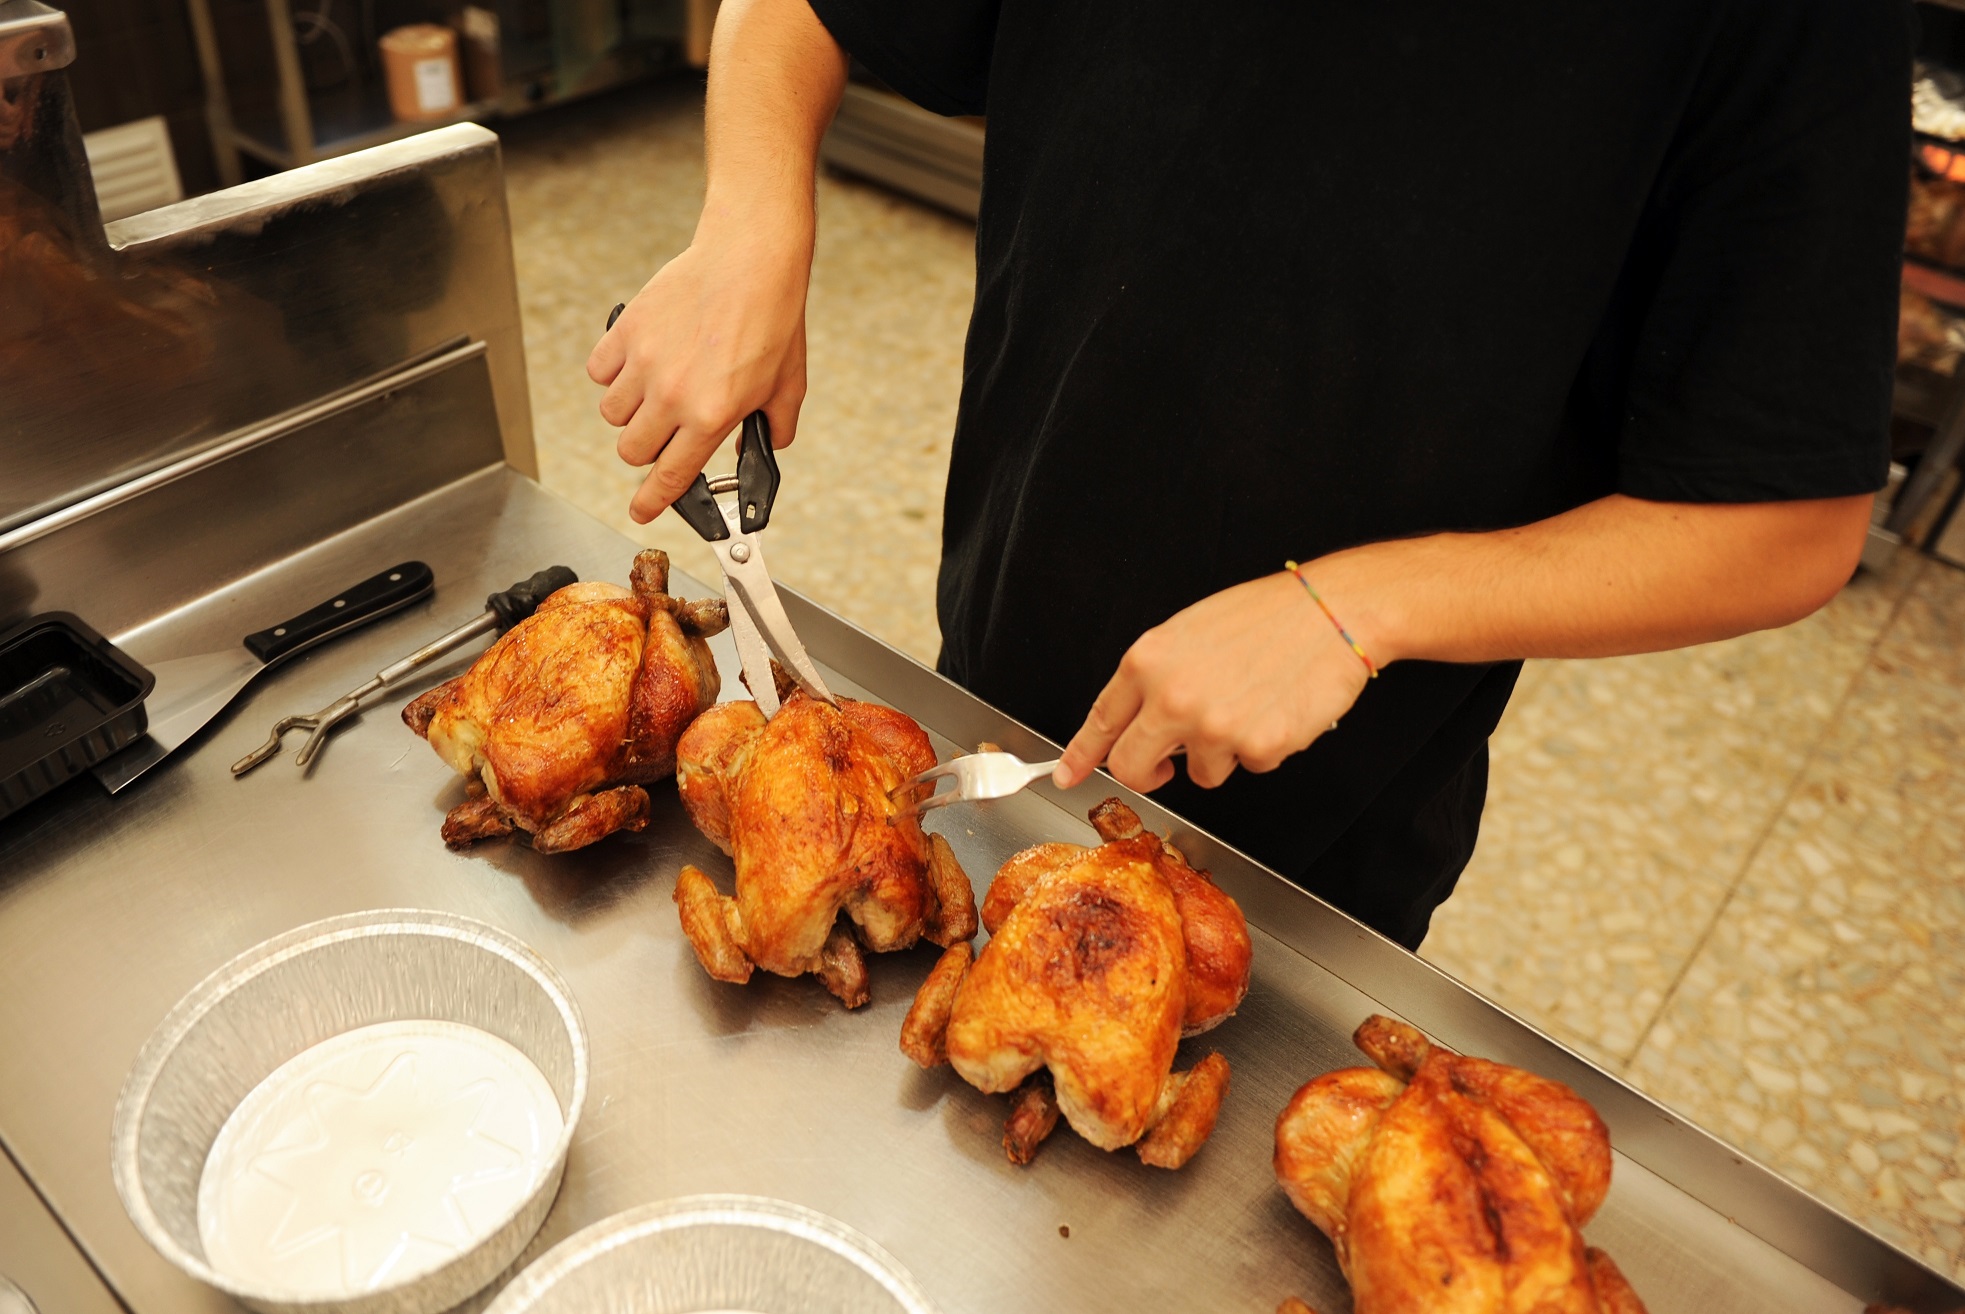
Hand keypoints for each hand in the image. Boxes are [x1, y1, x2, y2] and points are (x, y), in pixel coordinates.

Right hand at [587, 222, 812, 523]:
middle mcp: (672, 395)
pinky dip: (612, 373)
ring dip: (629, 412)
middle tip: (665, 431)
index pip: (671, 476)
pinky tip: (638, 362)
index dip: (652, 501)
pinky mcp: (627, 331)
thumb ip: (774, 429)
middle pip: (631, 451)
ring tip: (656, 389)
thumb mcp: (787, 386)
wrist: (751, 260)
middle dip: (645, 450)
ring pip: (611, 414)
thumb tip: (764, 448)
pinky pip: (598, 371)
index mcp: (711, 416)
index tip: (641, 510)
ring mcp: (645, 363)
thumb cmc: (773, 318)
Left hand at [1054, 571, 1377, 793]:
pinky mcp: (1256, 747)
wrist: (1330, 611)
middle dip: (1147, 773)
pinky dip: (1264, 747)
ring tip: (1249, 706)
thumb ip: (1157, 676)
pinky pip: (1250, 767)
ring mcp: (1213, 726)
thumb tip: (1139, 716)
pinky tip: (1276, 709)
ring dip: (1221, 753)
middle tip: (1164, 767)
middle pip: (1132, 767)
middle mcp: (1172, 697)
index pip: (1101, 720)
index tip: (1068, 775)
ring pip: (1200, 774)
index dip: (1082, 755)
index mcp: (1148, 661)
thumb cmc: (1265, 615)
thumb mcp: (1190, 632)